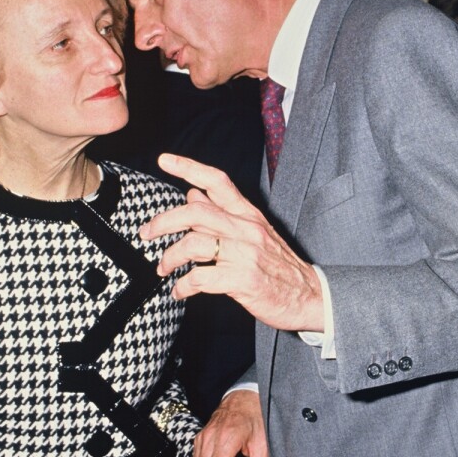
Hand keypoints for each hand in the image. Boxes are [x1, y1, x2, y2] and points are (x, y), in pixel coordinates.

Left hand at [140, 153, 323, 331]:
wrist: (311, 296)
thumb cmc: (280, 266)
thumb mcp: (256, 232)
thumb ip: (225, 213)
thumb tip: (192, 195)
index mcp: (248, 214)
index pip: (217, 181)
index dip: (189, 167)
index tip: (165, 160)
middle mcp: (246, 229)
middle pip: (195, 212)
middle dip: (163, 221)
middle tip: (146, 233)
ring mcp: (245, 254)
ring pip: (193, 244)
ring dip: (169, 257)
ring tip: (164, 268)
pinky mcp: (243, 280)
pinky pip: (200, 278)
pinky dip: (183, 286)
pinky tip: (180, 291)